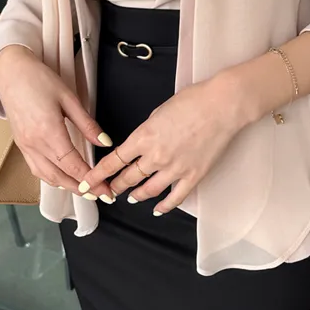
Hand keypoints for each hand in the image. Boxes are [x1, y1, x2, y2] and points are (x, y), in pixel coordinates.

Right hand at [0, 45, 114, 200]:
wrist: (11, 70)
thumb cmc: (39, 79)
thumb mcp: (69, 99)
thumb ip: (87, 125)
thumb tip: (105, 142)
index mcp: (48, 132)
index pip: (73, 165)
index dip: (91, 180)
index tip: (105, 189)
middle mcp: (34, 143)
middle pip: (60, 176)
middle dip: (82, 189)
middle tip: (100, 194)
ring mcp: (25, 145)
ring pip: (46, 176)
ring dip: (66, 186)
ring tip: (84, 190)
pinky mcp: (20, 144)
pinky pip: (36, 169)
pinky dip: (51, 178)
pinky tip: (62, 178)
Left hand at [78, 71, 248, 214]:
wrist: (222, 105)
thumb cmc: (193, 101)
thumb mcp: (158, 111)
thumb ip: (147, 131)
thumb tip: (142, 142)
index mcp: (143, 137)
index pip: (113, 161)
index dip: (97, 174)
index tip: (88, 182)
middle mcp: (155, 156)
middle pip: (128, 177)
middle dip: (116, 185)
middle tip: (109, 190)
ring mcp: (174, 169)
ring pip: (148, 190)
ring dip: (137, 195)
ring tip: (132, 197)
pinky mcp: (193, 176)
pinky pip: (175, 197)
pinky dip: (164, 206)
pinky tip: (158, 209)